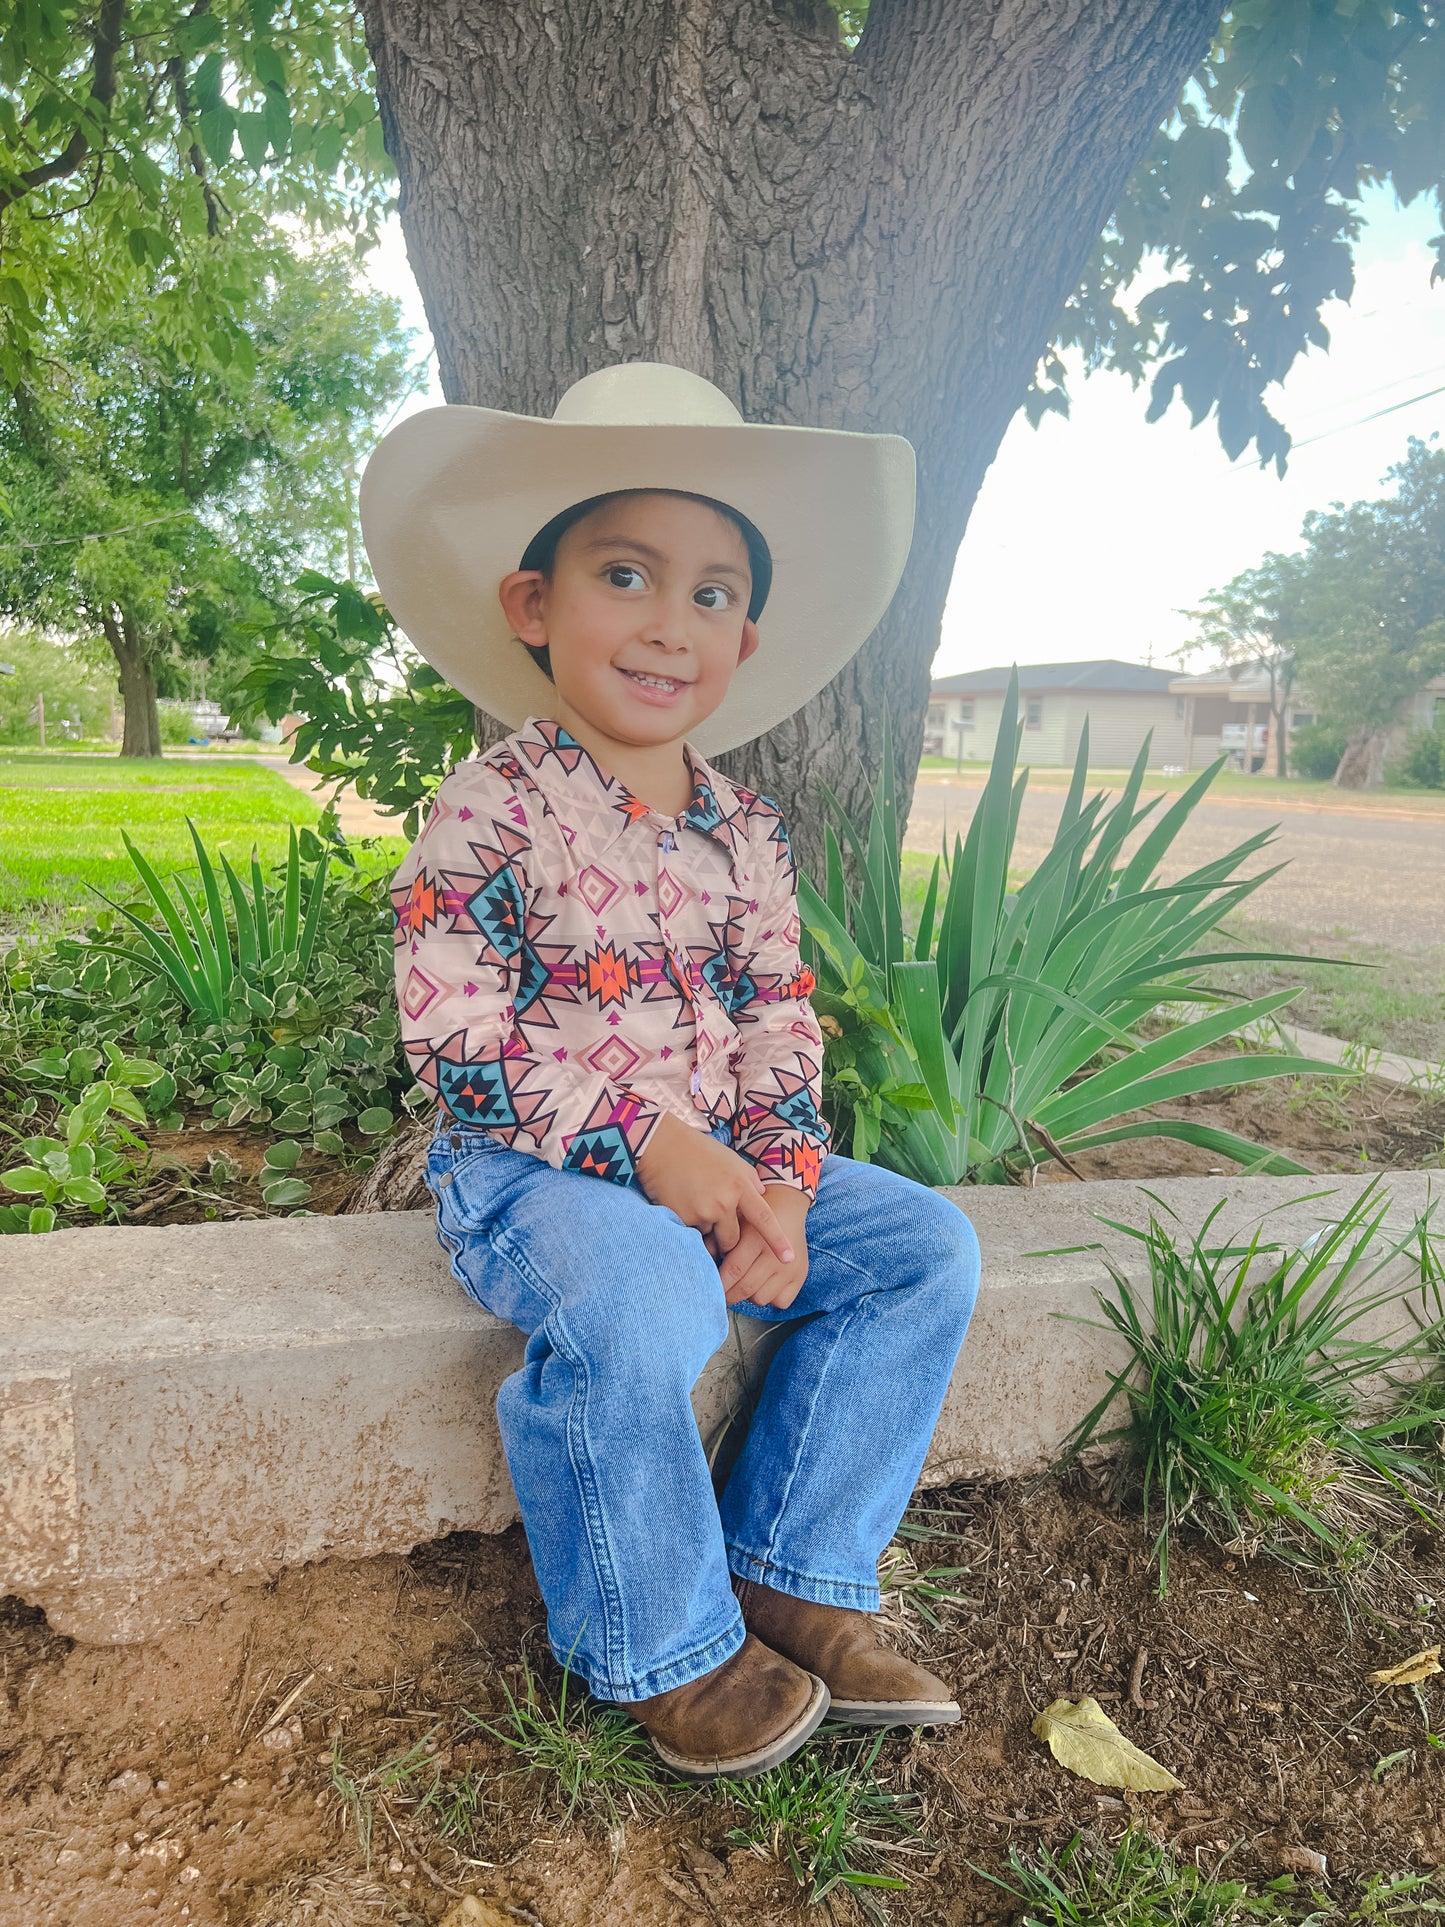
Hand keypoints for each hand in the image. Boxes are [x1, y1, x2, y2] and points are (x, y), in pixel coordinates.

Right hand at [635, 1113, 795, 1265]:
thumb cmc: (697, 1151)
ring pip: (709, 1237)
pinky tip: (680, 1203)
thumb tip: (762, 1196)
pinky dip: (687, 1225)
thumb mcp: (731, 1159)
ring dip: (704, 1230)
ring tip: (693, 1202)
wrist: (661, 1145)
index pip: (763, 1219)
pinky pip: (690, 1234)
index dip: (777, 1241)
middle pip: (733, 1240)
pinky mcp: (683, 1218)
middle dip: (726, 1240)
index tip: (788, 1258)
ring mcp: (703, 1212)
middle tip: (712, 1222)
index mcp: (740, 1185)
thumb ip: (749, 1180)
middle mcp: (725, 1202)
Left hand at [719, 1184, 810, 1309]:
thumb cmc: (753, 1214)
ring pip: (760, 1298)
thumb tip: (701, 1262)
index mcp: (756, 1239)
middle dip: (728, 1295)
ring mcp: (791, 1268)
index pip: (734, 1271)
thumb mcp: (732, 1220)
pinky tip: (762, 1284)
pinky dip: (769, 1298)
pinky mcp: (801, 1277)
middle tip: (719, 1293)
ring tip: (743, 1283)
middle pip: (746, 1288)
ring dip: (748, 1296)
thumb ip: (715, 1240)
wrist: (786, 1205)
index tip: (708, 1287)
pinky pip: (780, 1302)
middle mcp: (775, 1256)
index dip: (718, 1283)